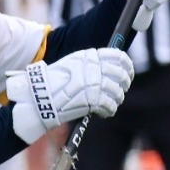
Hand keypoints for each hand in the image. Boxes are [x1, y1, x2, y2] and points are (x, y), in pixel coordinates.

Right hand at [7, 48, 132, 142]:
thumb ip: (92, 65)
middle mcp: (94, 69)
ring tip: (111, 102)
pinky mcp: (93, 100)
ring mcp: (94, 84)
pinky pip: (110, 106)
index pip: (118, 56)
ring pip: (118, 92)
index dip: (127, 65)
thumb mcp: (73, 64)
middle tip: (121, 90)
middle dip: (124, 84)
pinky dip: (109, 110)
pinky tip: (105, 112)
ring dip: (117, 99)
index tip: (129, 72)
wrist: (40, 96)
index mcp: (89, 56)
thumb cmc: (54, 81)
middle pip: (121, 75)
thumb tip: (112, 70)